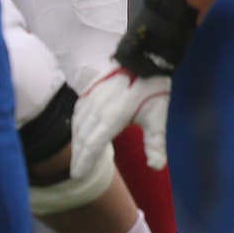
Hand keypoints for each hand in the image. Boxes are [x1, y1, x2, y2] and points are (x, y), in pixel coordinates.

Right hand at [68, 0, 198, 181]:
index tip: (78, 176)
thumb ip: (156, 142)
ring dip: (75, 142)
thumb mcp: (159, 116)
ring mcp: (91, 98)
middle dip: (77, 156)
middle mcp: (96, 109)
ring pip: (77, 125)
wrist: (144, 56)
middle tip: (74, 174)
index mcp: (112, 117)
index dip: (85, 161)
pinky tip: (75, 131)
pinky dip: (74, 126)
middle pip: (81, 137)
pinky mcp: (90, 90)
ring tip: (75, 157)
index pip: (93, 144)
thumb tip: (156, 166)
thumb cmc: (153, 86)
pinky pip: (78, 112)